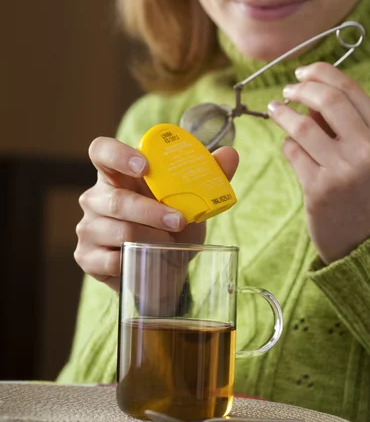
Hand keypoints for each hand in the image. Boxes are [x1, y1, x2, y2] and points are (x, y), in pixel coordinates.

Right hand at [74, 137, 238, 291]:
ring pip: (116, 230)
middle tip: (178, 221)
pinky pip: (111, 259)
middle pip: (115, 199)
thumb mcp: (191, 200)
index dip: (118, 154)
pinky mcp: (87, 257)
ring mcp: (88, 228)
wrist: (164, 271)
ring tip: (169, 243)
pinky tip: (148, 259)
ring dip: (149, 237)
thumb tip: (230, 154)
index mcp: (117, 175)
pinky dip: (137, 260)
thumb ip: (208, 175)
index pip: (101, 151)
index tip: (145, 167)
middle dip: (150, 211)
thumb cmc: (171, 226)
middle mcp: (96, 198)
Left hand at [267, 62, 369, 263]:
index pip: (350, 88)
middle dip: (300, 89)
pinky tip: (289, 146)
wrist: (365, 240)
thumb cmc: (364, 189)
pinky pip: (293, 153)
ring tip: (275, 111)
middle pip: (327, 100)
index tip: (302, 73)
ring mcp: (344, 171)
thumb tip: (310, 93)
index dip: (320, 73)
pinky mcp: (319, 190)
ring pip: (303, 126)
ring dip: (283, 114)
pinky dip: (287, 144)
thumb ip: (345, 122)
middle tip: (287, 91)